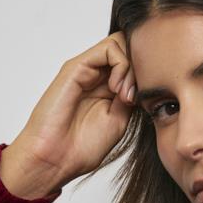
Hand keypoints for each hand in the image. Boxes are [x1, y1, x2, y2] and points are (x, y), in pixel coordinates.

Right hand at [0, 31, 139, 199]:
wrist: (56, 158)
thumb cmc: (82, 146)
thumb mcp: (119, 120)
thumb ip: (131, 95)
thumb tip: (145, 78)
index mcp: (107, 88)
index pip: (135, 63)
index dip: (146, 76)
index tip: (143, 102)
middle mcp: (97, 75)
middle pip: (130, 49)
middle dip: (141, 68)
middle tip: (135, 97)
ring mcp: (87, 69)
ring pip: (121, 44)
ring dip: (132, 68)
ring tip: (125, 95)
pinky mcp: (76, 66)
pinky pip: (108, 48)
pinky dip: (121, 65)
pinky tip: (117, 90)